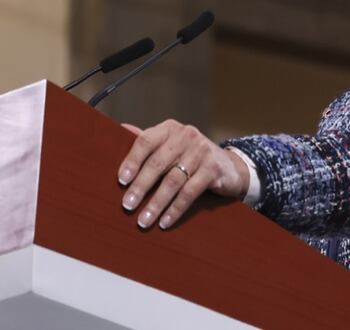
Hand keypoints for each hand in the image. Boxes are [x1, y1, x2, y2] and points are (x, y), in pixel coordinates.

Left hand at [117, 119, 249, 229]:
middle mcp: (186, 136)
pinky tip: (165, 221)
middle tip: (127, 206)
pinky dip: (175, 209)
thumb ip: (149, 141)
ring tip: (144, 220)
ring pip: (173, 181)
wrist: (229, 167)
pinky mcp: (213, 169)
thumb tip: (120, 129)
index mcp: (170, 128)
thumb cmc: (190, 157)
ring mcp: (201, 152)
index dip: (132, 161)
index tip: (121, 180)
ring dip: (156, 203)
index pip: (146, 141)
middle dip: (141, 187)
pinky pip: (190, 192)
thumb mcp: (171, 145)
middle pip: (158, 163)